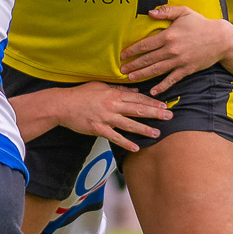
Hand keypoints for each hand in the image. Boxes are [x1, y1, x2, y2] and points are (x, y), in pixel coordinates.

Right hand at [50, 81, 172, 152]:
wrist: (62, 105)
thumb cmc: (80, 94)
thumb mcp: (100, 86)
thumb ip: (118, 88)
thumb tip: (134, 90)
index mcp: (114, 94)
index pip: (137, 98)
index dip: (152, 102)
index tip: (164, 105)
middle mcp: (112, 105)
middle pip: (137, 109)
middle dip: (155, 113)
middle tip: (169, 116)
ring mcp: (105, 118)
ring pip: (129, 124)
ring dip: (144, 129)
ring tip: (157, 133)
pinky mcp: (98, 128)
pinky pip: (114, 137)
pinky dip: (125, 142)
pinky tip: (135, 147)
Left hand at [119, 5, 232, 94]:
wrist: (221, 39)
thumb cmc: (201, 24)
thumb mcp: (184, 12)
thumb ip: (165, 11)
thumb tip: (149, 12)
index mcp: (168, 35)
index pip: (145, 45)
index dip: (132, 50)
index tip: (122, 55)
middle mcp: (171, 50)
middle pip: (147, 59)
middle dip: (133, 65)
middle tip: (121, 70)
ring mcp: (179, 61)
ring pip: (156, 70)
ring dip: (142, 75)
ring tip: (130, 78)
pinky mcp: (187, 70)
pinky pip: (172, 79)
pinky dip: (162, 86)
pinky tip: (153, 91)